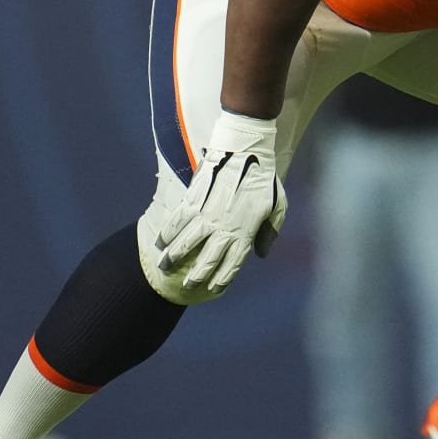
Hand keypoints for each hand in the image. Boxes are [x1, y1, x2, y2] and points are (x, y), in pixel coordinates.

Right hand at [153, 111, 286, 298]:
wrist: (246, 149)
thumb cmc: (264, 178)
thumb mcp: (278, 206)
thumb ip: (269, 232)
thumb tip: (261, 254)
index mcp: (245, 231)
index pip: (232, 263)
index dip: (222, 279)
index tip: (213, 289)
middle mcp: (224, 227)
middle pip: (207, 259)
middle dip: (196, 275)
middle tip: (186, 285)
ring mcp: (207, 214)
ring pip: (186, 243)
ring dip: (173, 257)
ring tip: (163, 266)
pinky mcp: (194, 199)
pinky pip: (177, 220)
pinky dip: (167, 232)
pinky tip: (159, 241)